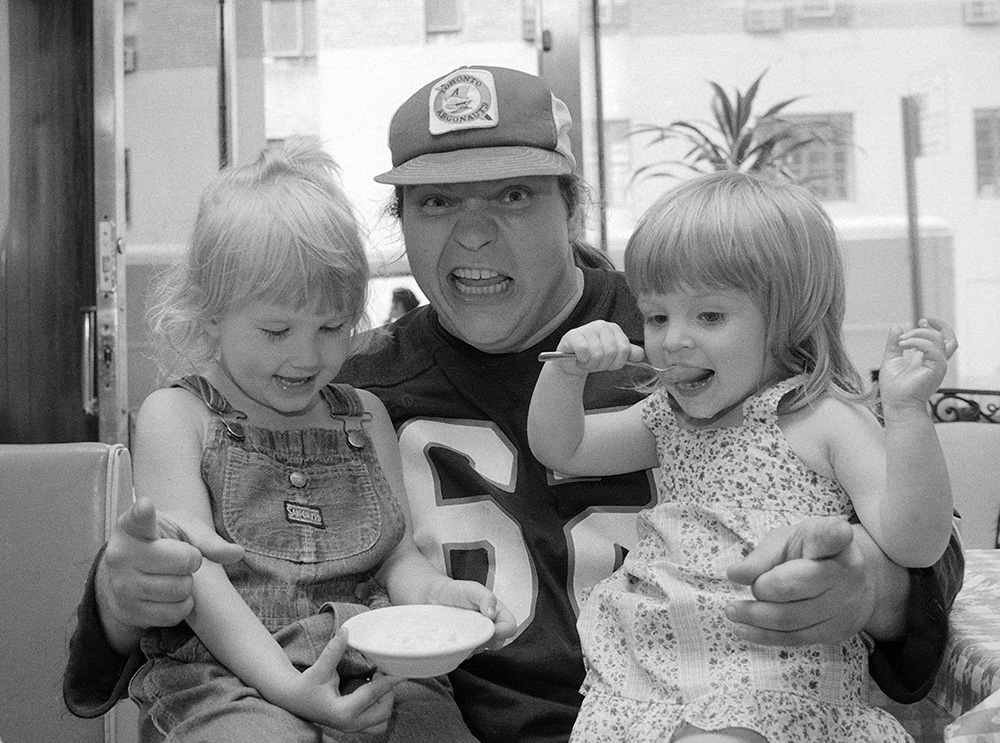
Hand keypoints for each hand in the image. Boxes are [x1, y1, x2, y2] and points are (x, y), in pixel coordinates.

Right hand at [97, 498, 244, 651]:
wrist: (128, 573)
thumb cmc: (161, 543)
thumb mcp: (181, 529)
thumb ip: (207, 538)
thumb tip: (238, 553)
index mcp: (131, 528)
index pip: (138, 519)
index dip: (143, 513)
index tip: (146, 506)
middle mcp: (120, 556)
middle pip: (184, 562)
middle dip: (192, 561)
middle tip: (179, 558)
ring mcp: (120, 586)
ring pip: (180, 590)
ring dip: (186, 585)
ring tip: (171, 575)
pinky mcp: (127, 612)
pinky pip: (173, 614)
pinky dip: (181, 606)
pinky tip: (168, 595)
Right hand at [282, 630, 401, 732]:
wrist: (294, 699)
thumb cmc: (306, 685)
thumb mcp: (319, 669)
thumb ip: (333, 651)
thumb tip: (345, 631)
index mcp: (343, 712)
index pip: (374, 694)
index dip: (390, 680)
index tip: (402, 671)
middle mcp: (350, 724)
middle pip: (384, 710)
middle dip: (387, 691)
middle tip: (380, 671)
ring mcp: (352, 727)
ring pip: (382, 719)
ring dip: (384, 701)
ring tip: (374, 682)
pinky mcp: (353, 725)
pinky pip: (376, 721)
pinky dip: (378, 706)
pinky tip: (369, 690)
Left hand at [433, 579, 517, 650]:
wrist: (434, 597)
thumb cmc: (456, 591)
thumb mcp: (472, 589)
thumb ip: (486, 597)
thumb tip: (492, 614)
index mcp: (497, 613)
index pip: (510, 627)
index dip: (503, 631)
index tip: (490, 629)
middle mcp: (489, 628)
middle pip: (498, 643)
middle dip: (486, 640)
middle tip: (471, 630)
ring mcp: (476, 638)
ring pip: (481, 650)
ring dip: (472, 645)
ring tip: (459, 631)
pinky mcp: (464, 646)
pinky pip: (466, 654)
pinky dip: (461, 649)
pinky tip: (453, 638)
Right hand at [550, 320, 643, 374]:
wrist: (570, 362)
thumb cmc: (593, 357)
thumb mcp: (613, 356)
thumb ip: (628, 353)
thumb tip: (641, 354)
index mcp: (615, 329)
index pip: (625, 350)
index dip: (617, 363)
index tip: (607, 364)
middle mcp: (602, 325)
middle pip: (612, 353)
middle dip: (602, 365)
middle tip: (594, 363)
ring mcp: (587, 328)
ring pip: (597, 354)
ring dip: (590, 365)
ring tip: (585, 361)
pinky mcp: (573, 335)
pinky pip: (584, 352)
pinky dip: (581, 361)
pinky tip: (578, 358)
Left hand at [725, 517, 906, 644]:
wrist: (850, 578)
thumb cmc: (809, 552)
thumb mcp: (786, 540)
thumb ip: (761, 556)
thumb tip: (735, 575)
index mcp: (833, 542)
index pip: (832, 537)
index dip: (837, 534)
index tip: (841, 532)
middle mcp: (845, 574)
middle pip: (793, 587)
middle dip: (760, 589)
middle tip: (745, 588)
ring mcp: (845, 605)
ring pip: (791, 619)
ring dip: (755, 617)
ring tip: (732, 611)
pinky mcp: (838, 631)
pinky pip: (796, 638)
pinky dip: (765, 636)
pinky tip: (743, 629)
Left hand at [879, 317, 952, 411]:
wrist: (897, 404)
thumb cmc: (894, 388)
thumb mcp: (891, 360)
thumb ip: (894, 344)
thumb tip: (897, 327)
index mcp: (928, 359)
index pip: (942, 340)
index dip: (937, 327)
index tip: (921, 321)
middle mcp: (936, 361)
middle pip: (949, 338)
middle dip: (937, 325)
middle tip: (920, 321)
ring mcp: (938, 365)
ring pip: (939, 339)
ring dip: (918, 334)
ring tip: (901, 341)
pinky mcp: (936, 368)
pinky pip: (932, 348)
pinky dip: (917, 342)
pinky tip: (902, 344)